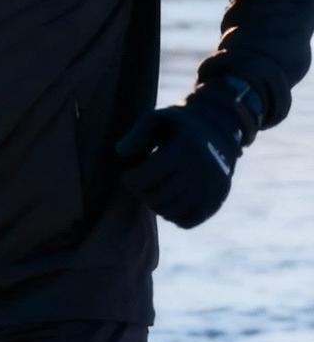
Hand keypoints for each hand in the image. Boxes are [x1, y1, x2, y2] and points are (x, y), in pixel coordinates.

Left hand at [114, 75, 259, 227]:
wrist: (220, 130)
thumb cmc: (179, 126)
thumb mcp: (158, 118)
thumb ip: (137, 133)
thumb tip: (121, 152)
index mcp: (185, 149)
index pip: (146, 177)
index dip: (130, 179)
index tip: (128, 174)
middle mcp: (201, 170)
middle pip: (157, 197)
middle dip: (141, 192)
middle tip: (140, 183)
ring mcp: (211, 188)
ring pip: (170, 212)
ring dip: (155, 205)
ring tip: (153, 190)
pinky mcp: (217, 200)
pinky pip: (187, 222)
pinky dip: (173, 216)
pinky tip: (170, 200)